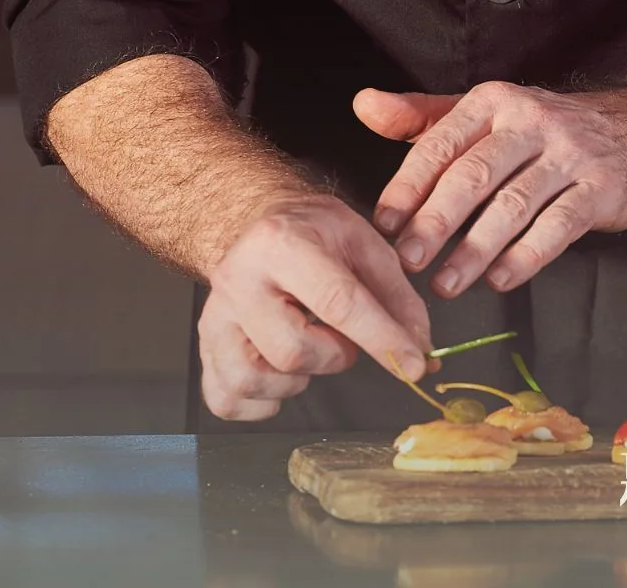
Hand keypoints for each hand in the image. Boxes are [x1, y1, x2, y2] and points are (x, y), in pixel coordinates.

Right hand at [198, 194, 432, 420]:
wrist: (258, 225)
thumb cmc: (314, 235)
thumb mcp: (365, 245)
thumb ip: (398, 297)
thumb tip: (421, 351)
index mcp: (283, 244)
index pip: (337, 302)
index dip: (381, 339)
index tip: (414, 365)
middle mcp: (238, 280)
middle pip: (292, 351)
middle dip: (335, 356)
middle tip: (343, 337)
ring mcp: (215, 317)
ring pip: (255, 380)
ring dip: (298, 379)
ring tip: (310, 347)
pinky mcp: (206, 347)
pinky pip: (228, 399)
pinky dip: (262, 402)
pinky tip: (281, 374)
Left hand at [352, 82, 626, 297]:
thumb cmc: (548, 132)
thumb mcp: (488, 114)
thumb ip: (424, 116)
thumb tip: (364, 106)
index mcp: (495, 102)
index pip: (441, 144)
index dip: (408, 187)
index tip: (384, 225)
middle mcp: (532, 121)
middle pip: (475, 175)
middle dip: (436, 222)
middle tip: (408, 261)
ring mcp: (571, 154)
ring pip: (514, 205)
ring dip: (475, 249)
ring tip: (446, 284)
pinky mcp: (602, 188)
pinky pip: (558, 226)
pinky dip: (526, 257)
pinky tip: (499, 279)